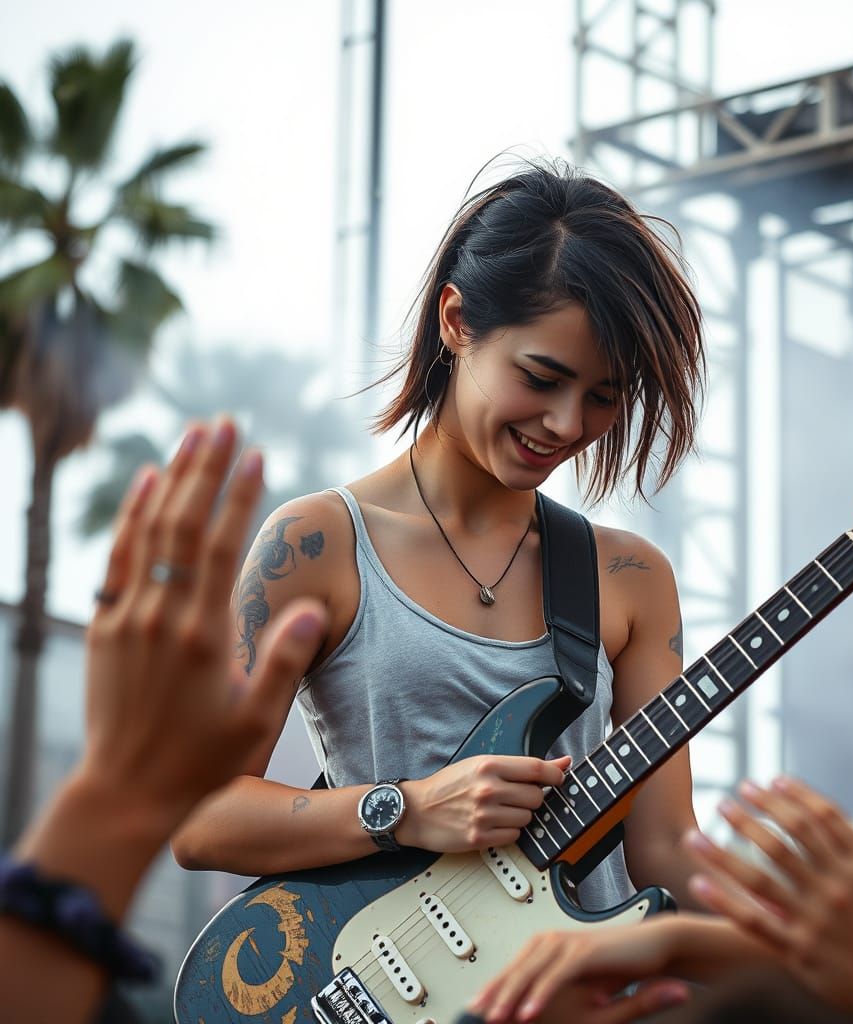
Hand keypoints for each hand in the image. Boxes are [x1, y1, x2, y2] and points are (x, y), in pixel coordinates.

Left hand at [78, 419, 327, 831]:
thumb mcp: (256, 721)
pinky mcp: (104, 624)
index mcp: (204, 633)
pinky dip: (131, 514)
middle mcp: (163, 613)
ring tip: (193, 435)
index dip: (239, 495)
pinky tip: (146, 481)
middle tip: (223, 422)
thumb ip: (285, 659)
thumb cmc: (200, 760)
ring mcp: (128, 615)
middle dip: (206, 468)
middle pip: (185, 522)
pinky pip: (117, 556)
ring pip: (150, 529)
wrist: (125, 791)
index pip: (222, 546)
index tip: (254, 453)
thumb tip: (310, 605)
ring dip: (173, 478)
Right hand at [397, 754, 571, 851]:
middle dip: (532, 798)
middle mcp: (488, 789)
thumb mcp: (481, 764)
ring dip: (520, 816)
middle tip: (516, 797)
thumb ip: (520, 765)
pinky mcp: (480, 837)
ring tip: (500, 811)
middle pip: (536, 796)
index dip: (555, 775)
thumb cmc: (448, 786)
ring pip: (527, 818)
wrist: (417, 810)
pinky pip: (514, 837)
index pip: (536, 768)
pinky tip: (493, 825)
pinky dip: (509, 833)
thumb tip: (562, 763)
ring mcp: (484, 815)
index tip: (558, 779)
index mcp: (489, 765)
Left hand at [467, 917, 688, 1022]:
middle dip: (494, 993)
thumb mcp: (584, 987)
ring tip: (496, 1018)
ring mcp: (569, 943)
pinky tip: (528, 1012)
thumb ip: (557, 988)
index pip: (515, 969)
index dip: (494, 988)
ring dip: (511, 995)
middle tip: (476, 1016)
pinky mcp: (584, 951)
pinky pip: (556, 975)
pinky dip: (540, 993)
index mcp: (550, 946)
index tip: (477, 1009)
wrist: (654, 949)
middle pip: (516, 969)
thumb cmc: (619, 967)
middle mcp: (554, 940)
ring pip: (531, 971)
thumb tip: (529, 1000)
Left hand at [687, 777, 852, 1020]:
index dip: (794, 795)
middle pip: (786, 836)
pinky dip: (725, 901)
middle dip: (755, 811)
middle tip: (732, 793)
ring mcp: (814, 917)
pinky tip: (699, 883)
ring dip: (725, 849)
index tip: (772, 780)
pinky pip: (754, 921)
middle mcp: (835, 886)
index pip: (823, 818)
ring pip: (760, 873)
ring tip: (699, 831)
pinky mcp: (799, 950)